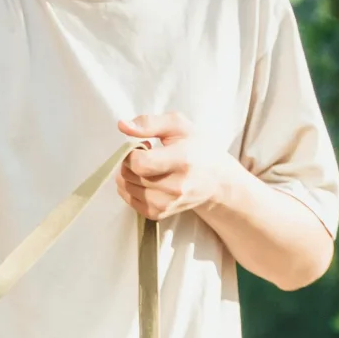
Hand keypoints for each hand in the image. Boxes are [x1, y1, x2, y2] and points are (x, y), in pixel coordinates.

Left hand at [116, 113, 243, 221]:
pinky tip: (146, 179)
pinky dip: (131, 188)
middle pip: (131, 175)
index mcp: (183, 160)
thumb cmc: (197, 148)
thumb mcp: (178, 126)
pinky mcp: (159, 214)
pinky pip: (130, 200)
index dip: (132, 152)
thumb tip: (122, 125)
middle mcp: (176, 187)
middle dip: (129, 162)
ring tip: (148, 167)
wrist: (216, 180)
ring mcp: (167, 203)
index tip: (143, 146)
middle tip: (145, 155)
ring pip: (127, 188)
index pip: (140, 163)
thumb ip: (149, 123)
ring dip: (129, 175)